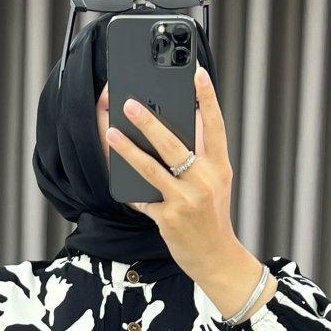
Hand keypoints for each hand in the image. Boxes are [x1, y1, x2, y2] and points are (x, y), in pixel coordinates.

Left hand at [106, 65, 276, 319]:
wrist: (216, 257)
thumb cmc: (211, 217)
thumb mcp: (217, 183)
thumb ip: (204, 156)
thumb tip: (188, 124)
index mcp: (219, 166)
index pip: (215, 125)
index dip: (207, 98)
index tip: (197, 72)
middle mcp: (204, 180)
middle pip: (175, 144)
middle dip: (151, 121)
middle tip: (130, 102)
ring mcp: (186, 200)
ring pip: (152, 169)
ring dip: (129, 149)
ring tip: (112, 133)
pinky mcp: (169, 218)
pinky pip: (142, 198)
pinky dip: (129, 189)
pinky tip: (116, 178)